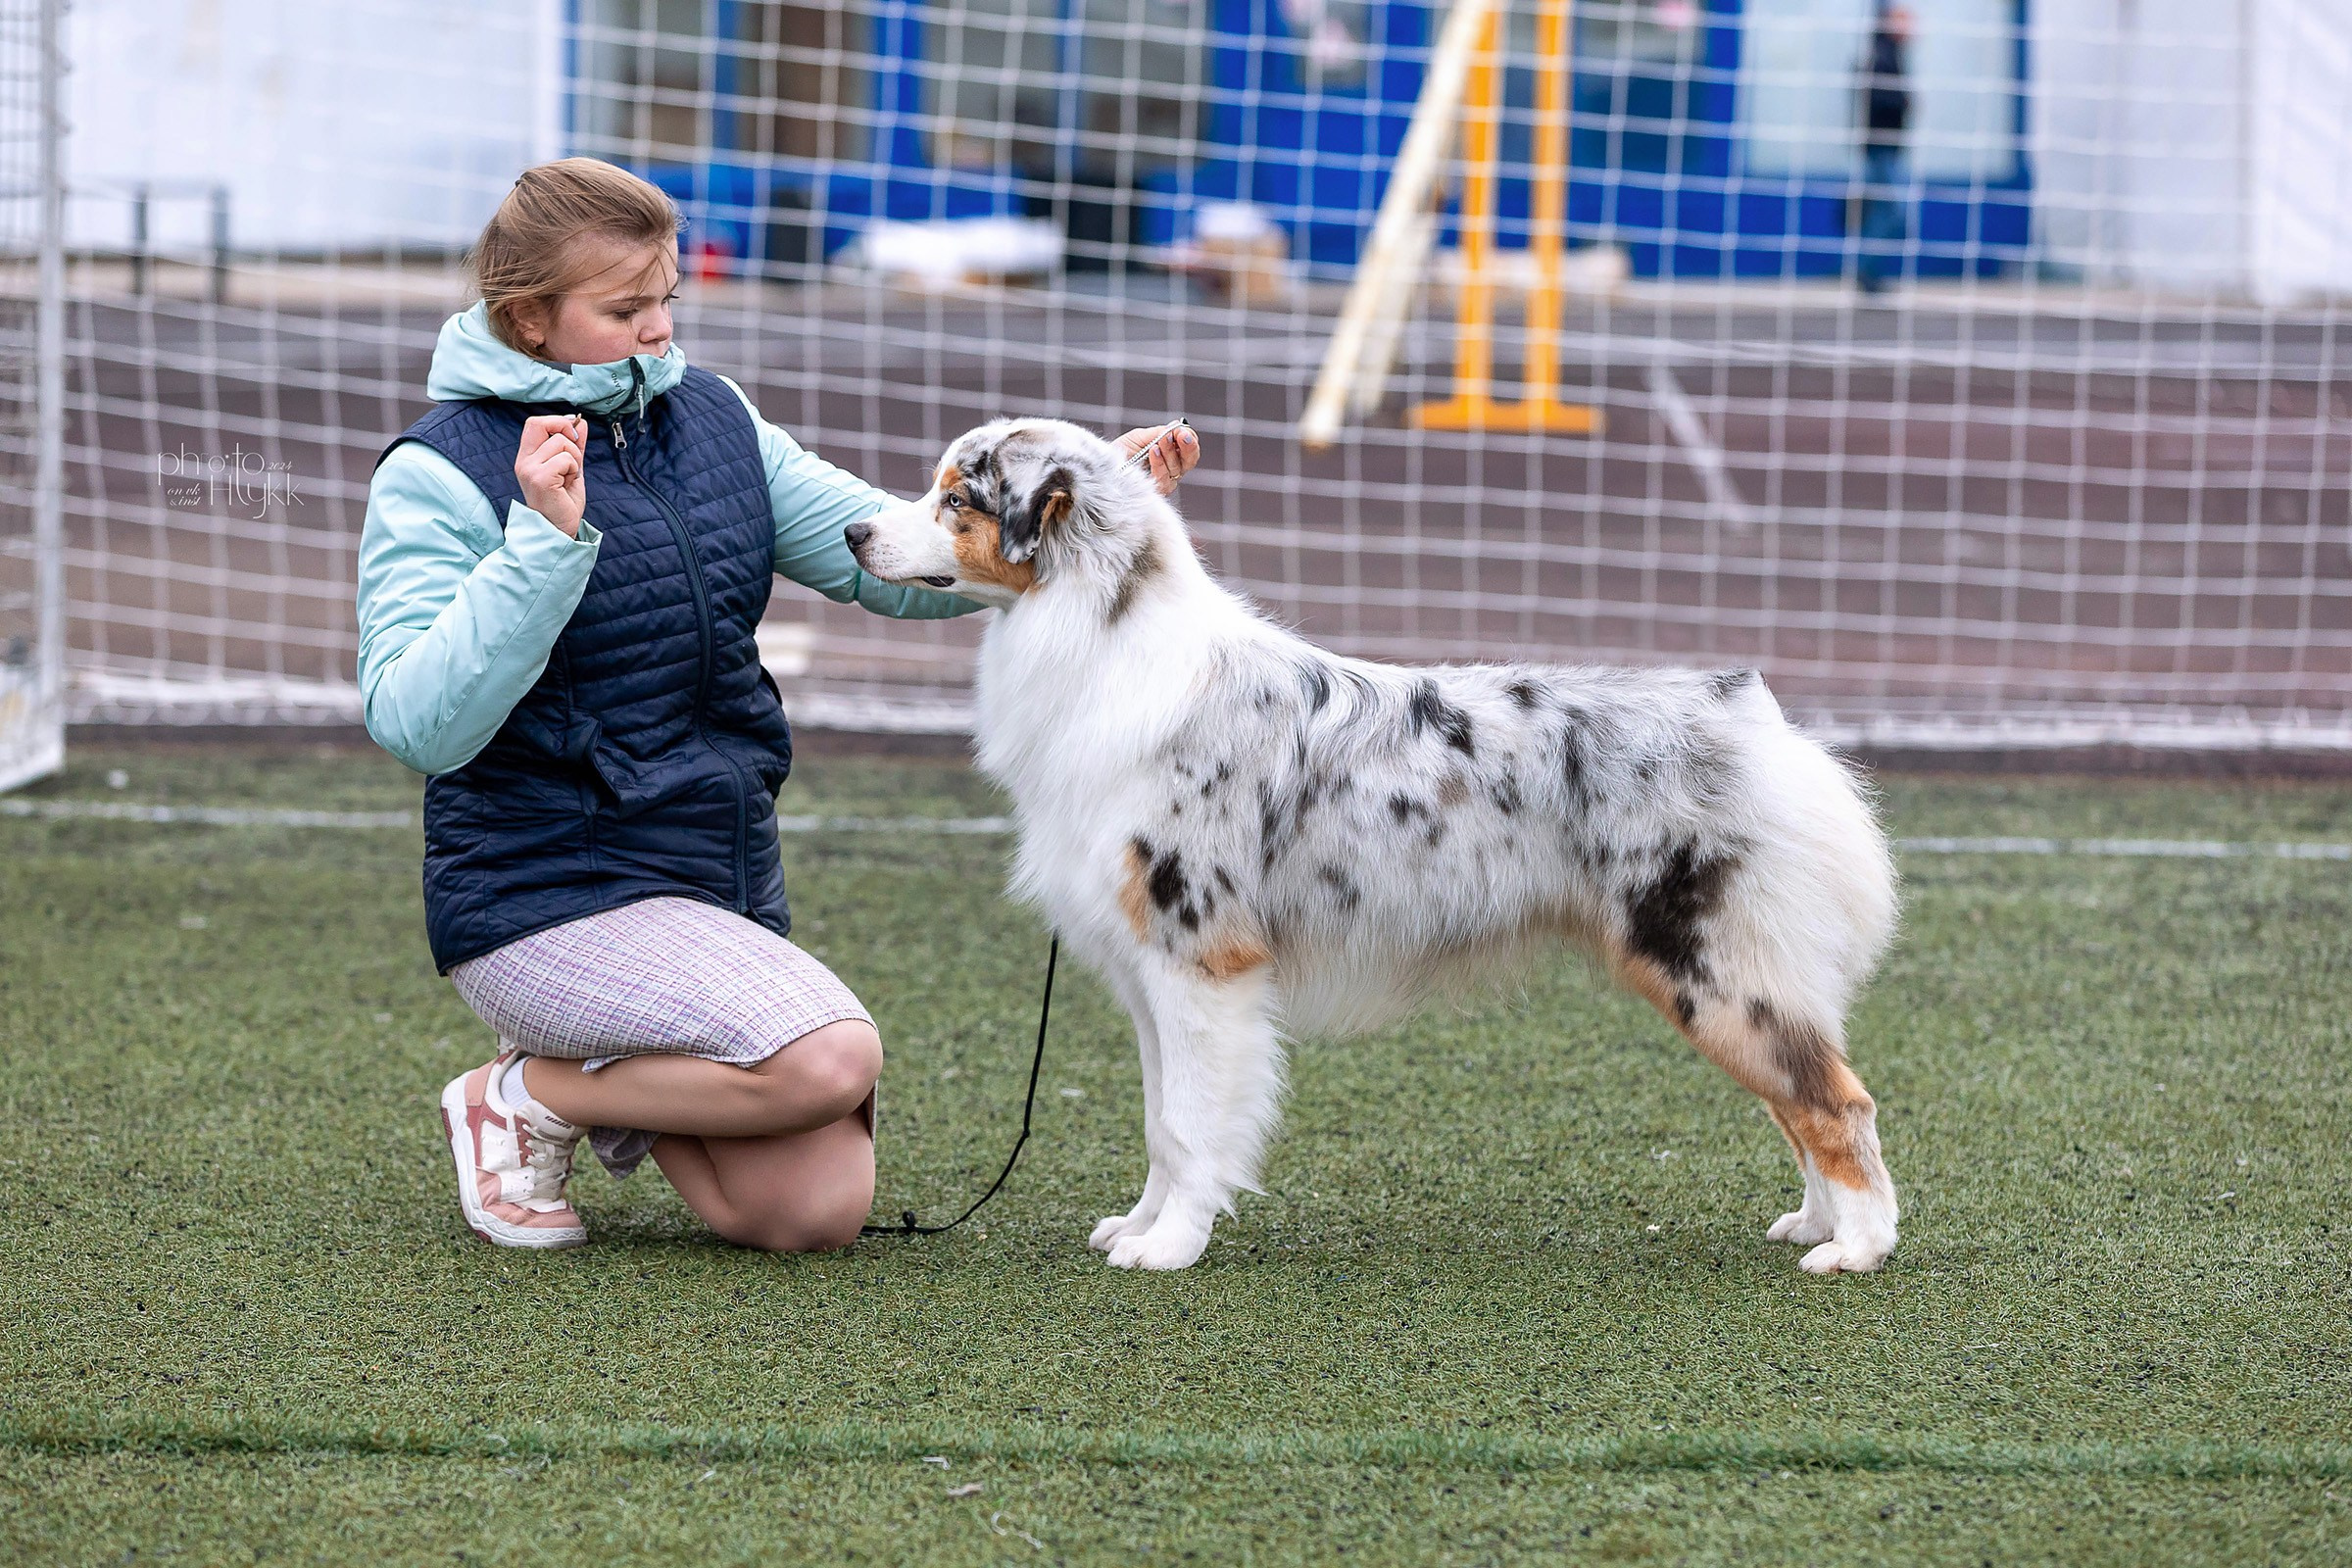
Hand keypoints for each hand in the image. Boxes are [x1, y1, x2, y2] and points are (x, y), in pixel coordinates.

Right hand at [514, 414, 587, 537]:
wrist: (559, 529)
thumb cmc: (563, 503)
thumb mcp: (570, 468)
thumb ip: (574, 446)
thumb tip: (580, 423)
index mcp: (527, 457)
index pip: (535, 423)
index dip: (557, 421)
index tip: (573, 432)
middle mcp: (524, 461)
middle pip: (540, 423)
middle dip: (565, 430)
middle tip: (575, 450)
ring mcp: (529, 469)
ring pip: (561, 442)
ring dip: (574, 459)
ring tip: (569, 477)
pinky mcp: (540, 478)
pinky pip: (566, 459)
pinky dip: (574, 469)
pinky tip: (568, 484)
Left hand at [1115, 421, 1199, 495]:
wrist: (1104, 466)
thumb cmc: (1122, 451)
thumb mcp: (1141, 437)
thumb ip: (1159, 433)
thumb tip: (1177, 427)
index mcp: (1172, 455)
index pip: (1190, 449)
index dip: (1190, 440)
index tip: (1182, 431)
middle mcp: (1172, 470)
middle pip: (1190, 461)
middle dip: (1188, 447)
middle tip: (1180, 435)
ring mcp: (1165, 483)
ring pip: (1176, 469)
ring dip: (1169, 452)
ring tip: (1158, 441)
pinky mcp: (1155, 493)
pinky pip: (1163, 479)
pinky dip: (1159, 463)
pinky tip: (1152, 452)